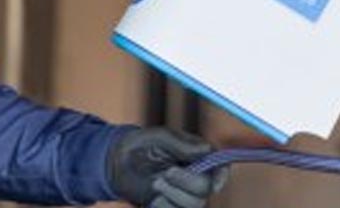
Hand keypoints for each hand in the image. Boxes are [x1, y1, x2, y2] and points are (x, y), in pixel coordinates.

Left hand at [107, 128, 228, 207]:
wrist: (117, 163)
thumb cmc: (142, 143)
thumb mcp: (163, 138)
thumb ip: (184, 145)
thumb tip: (206, 149)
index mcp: (200, 155)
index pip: (221, 167)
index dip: (222, 176)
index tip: (215, 184)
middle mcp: (196, 175)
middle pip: (205, 190)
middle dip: (187, 183)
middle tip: (166, 172)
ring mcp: (182, 193)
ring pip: (193, 205)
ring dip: (174, 196)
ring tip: (155, 182)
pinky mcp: (168, 206)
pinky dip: (163, 207)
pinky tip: (153, 197)